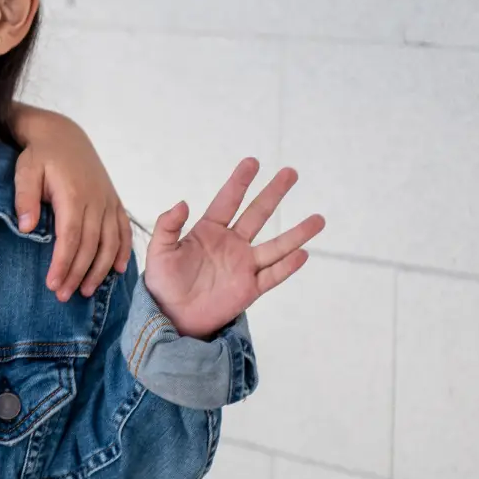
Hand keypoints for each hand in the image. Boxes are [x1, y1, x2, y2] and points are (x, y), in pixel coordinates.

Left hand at [11, 112, 132, 300]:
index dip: (63, 263)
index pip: (70, 237)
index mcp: (73, 194)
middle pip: (91, 245)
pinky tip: (117, 270)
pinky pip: (123, 229)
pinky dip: (123, 250)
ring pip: (110, 241)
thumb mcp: (25, 170)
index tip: (53, 284)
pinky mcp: (113, 200)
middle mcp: (95, 200)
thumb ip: (25, 198)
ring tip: (86, 290)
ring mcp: (108, 200)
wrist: (63, 135)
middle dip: (78, 273)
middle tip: (64, 296)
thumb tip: (25, 227)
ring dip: (100, 269)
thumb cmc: (40, 155)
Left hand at [144, 158, 324, 339]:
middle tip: (291, 172)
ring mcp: (243, 265)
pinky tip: (302, 253)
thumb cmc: (163, 282)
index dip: (239, 182)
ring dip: (297, 233)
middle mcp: (231, 244)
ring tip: (319, 219)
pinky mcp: (249, 288)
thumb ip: (168, 226)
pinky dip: (287, 266)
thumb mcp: (159, 251)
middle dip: (274, 193)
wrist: (172, 316)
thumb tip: (182, 203)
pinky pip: (272, 275)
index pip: (228, 201)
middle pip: (257, 214)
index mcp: (209, 231)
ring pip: (275, 246)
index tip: (252, 162)